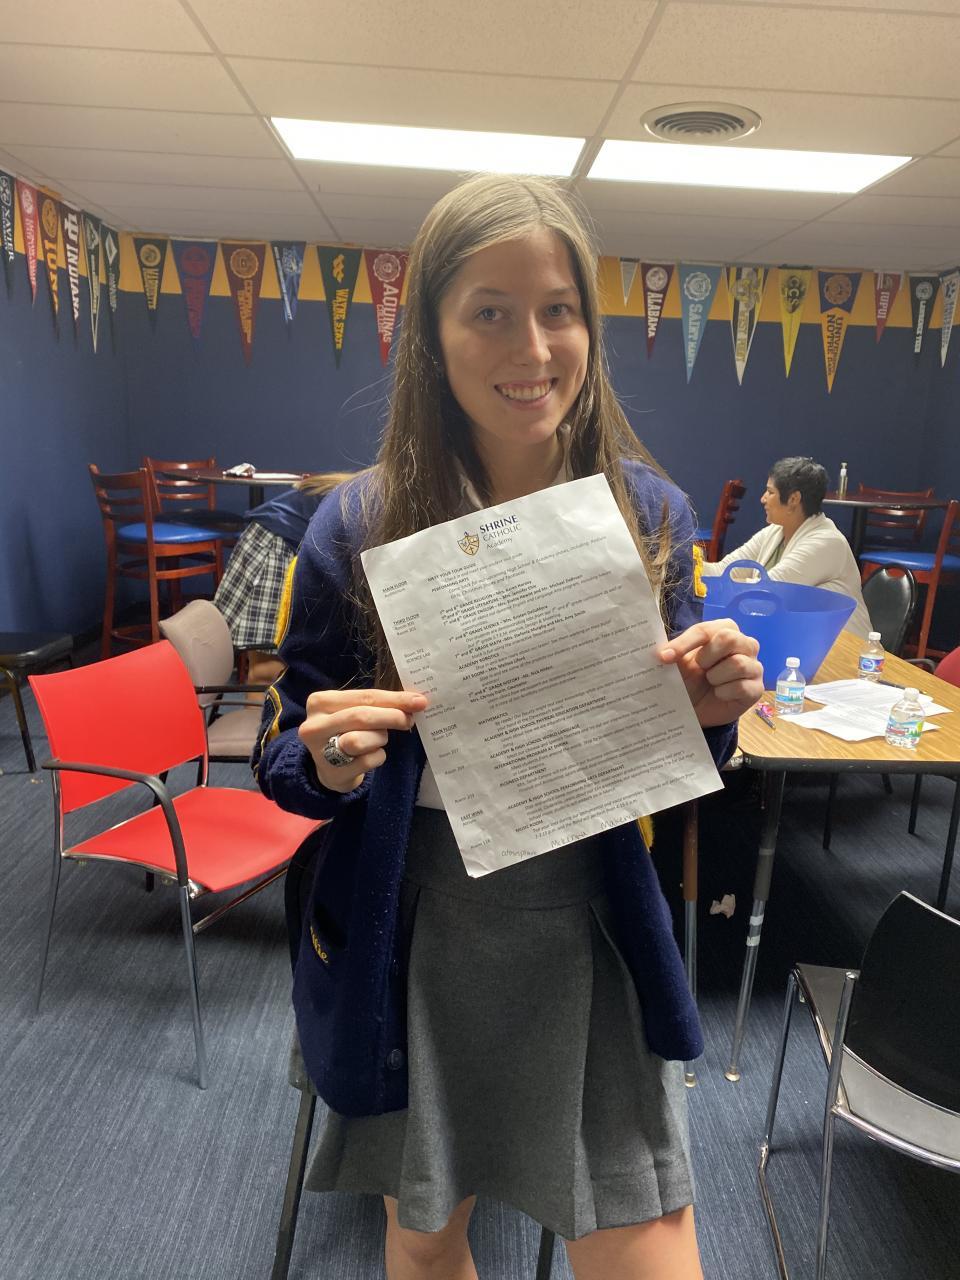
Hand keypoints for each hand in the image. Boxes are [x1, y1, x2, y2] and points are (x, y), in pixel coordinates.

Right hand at [299, 688, 427, 793]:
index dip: (393, 699)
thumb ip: (378, 704)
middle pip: (360, 716)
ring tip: (378, 740)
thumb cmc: (346, 731)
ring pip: (360, 740)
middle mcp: (314, 725)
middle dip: (391, 717)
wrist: (330, 767)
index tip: (418, 701)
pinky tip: (371, 756)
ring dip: (379, 739)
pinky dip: (377, 757)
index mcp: (319, 702)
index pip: (363, 696)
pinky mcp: (332, 772)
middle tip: (409, 720)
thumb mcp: (355, 711)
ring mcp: (320, 751)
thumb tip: (415, 701)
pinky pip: (367, 761)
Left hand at [658, 620, 762, 727]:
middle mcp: (744, 644)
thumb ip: (672, 652)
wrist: (697, 710)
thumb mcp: (678, 665)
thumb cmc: (690, 680)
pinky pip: (741, 686)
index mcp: (724, 630)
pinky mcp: (756, 688)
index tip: (665, 657)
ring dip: (715, 676)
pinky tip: (719, 694)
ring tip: (711, 682)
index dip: (684, 643)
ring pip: (738, 664)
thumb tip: (662, 653)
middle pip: (729, 638)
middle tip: (699, 668)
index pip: (706, 630)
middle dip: (707, 656)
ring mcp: (754, 666)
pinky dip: (723, 692)